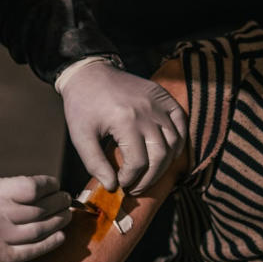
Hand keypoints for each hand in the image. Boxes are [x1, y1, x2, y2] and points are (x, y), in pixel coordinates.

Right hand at [0, 175, 70, 261]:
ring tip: (67, 215)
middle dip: (59, 203)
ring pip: (41, 229)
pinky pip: (32, 251)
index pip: (32, 187)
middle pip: (41, 209)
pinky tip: (60, 236)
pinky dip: (50, 243)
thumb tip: (38, 192)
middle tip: (67, 200)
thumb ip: (7, 190)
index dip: (50, 185)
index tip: (55, 185)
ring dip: (59, 221)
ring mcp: (0, 237)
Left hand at [59, 59, 186, 193]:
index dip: (130, 179)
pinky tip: (167, 155)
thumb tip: (111, 186)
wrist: (90, 73)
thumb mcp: (81, 136)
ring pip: (174, 143)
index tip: (121, 184)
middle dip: (150, 178)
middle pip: (160, 156)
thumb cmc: (83, 105)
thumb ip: (95, 164)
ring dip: (164, 165)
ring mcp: (158, 103)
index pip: (138, 162)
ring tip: (149, 175)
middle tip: (137, 188)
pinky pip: (181, 123)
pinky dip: (179, 142)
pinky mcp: (164, 96)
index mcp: (125, 120)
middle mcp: (147, 111)